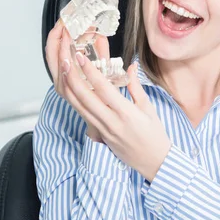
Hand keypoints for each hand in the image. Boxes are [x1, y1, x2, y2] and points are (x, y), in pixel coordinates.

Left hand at [52, 24, 172, 181]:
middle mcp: (111, 122)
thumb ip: (136, 87)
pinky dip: (75, 101)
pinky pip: (84, 116)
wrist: (154, 162)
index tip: (81, 57)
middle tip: (65, 61)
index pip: (103, 88)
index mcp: (126, 113)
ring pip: (79, 107)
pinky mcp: (100, 136)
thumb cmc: (155, 135)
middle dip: (72, 77)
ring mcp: (103, 130)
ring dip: (69, 88)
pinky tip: (71, 90)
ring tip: (63, 72)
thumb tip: (131, 67)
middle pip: (85, 97)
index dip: (90, 71)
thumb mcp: (149, 109)